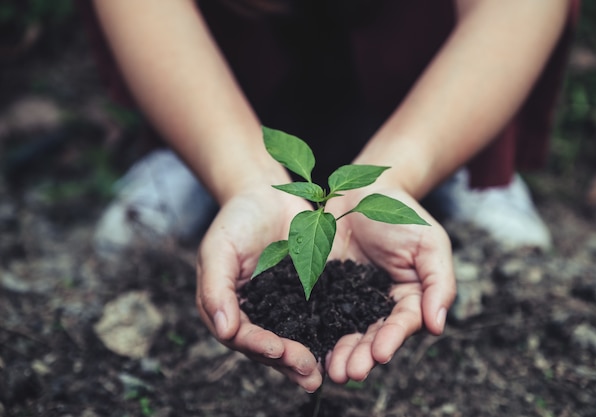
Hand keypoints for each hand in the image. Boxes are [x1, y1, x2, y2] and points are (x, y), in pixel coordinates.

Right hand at [195, 188, 323, 391]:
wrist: (267, 197)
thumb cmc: (236, 220)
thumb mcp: (219, 249)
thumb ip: (216, 288)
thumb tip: (223, 330)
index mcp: (227, 308)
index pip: (241, 336)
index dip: (259, 345)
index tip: (278, 350)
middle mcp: (254, 315)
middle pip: (268, 346)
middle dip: (287, 360)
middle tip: (309, 371)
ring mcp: (281, 308)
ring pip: (293, 340)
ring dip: (306, 358)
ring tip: (323, 374)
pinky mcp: (306, 298)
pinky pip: (315, 320)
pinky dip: (326, 335)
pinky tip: (341, 346)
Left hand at [324, 186, 455, 383]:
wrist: (361, 190)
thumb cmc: (401, 213)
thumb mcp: (429, 242)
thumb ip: (439, 282)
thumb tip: (437, 325)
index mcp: (410, 297)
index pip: (403, 323)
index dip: (392, 339)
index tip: (381, 354)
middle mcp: (380, 305)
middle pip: (373, 336)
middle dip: (363, 356)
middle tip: (350, 373)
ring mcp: (351, 300)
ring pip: (348, 332)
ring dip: (342, 354)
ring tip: (333, 372)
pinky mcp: (326, 292)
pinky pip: (322, 315)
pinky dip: (318, 334)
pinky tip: (312, 350)